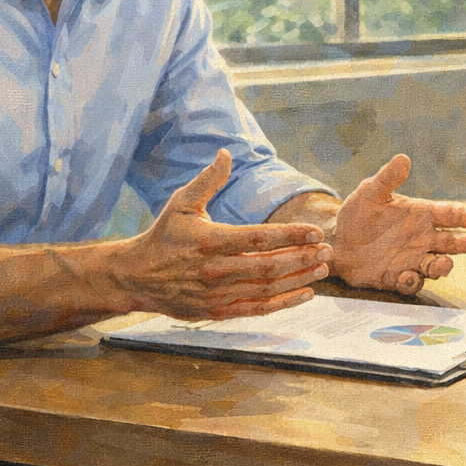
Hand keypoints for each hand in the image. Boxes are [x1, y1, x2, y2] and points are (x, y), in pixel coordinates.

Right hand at [121, 150, 332, 319]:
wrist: (137, 276)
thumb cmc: (164, 235)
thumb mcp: (181, 203)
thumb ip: (208, 180)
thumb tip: (226, 153)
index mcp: (209, 241)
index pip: (258, 238)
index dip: (290, 235)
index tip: (315, 232)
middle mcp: (214, 270)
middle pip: (268, 266)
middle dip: (302, 257)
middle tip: (328, 251)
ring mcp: (216, 294)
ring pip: (266, 289)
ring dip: (298, 279)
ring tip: (322, 268)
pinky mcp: (217, 312)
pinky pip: (257, 309)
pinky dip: (284, 303)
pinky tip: (306, 293)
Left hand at [331, 154, 465, 294]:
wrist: (337, 240)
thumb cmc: (358, 213)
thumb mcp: (370, 193)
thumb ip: (387, 179)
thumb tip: (402, 158)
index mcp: (422, 215)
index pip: (449, 214)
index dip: (464, 215)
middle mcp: (423, 238)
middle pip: (450, 242)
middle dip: (462, 242)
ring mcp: (412, 260)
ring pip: (435, 265)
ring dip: (442, 266)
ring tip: (443, 263)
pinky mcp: (397, 278)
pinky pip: (411, 282)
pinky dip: (412, 281)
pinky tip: (407, 276)